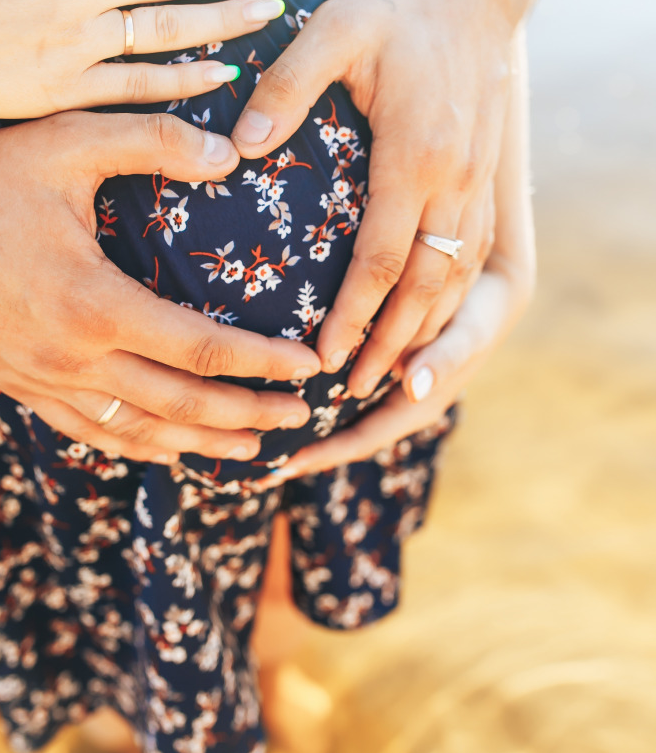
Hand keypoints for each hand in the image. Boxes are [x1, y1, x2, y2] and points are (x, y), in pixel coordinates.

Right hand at [0, 113, 318, 463]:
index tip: (310, 367)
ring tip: (251, 452)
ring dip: (199, 444)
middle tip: (301, 420)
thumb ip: (153, 140)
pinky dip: (139, 447)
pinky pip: (90, 432)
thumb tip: (232, 154)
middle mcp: (72, 357)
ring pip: (137, 431)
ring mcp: (43, 380)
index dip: (262, 362)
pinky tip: (168, 449)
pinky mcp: (21, 385)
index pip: (201, 348)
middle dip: (247, 416)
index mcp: (94, 304)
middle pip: (179, 404)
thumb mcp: (69, 142)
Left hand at [231, 0, 514, 395]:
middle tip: (353, 392)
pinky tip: (426, 319)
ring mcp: (476, 181)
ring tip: (389, 375)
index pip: (382, 259)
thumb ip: (284, 89)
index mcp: (414, 156)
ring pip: (456, 280)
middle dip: (390, 345)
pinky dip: (449, 299)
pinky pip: (472, 256)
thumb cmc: (398, 6)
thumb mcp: (333, 30)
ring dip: (424, 332)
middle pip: (426, 287)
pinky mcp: (485, 176)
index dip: (353, 315)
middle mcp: (454, 181)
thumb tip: (237, 149)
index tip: (324, 358)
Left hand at [249, 252, 531, 488]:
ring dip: (306, 415)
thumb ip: (446, 358)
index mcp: (416, 406)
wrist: (496, 287)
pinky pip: (344, 378)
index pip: (362, 440)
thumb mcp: (469, 334)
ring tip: (260, 418)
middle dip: (305, 443)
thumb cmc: (481, 312)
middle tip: (257, 454)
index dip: (324, 454)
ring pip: (340, 408)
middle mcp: (397, 401)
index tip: (282, 466)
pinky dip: (318, 383)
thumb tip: (415, 386)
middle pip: (344, 431)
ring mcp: (388, 383)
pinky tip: (286, 375)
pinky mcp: (380, 360)